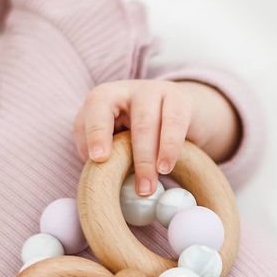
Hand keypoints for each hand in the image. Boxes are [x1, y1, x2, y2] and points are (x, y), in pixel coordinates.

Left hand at [73, 79, 240, 195]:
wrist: (181, 116)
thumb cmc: (137, 135)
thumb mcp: (116, 139)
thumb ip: (103, 153)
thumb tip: (97, 177)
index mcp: (104, 97)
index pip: (95, 106)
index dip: (94, 131)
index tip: (98, 158)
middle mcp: (127, 90)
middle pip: (125, 118)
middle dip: (127, 155)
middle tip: (131, 187)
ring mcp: (154, 91)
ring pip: (146, 122)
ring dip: (146, 158)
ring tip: (147, 187)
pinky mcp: (180, 100)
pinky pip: (174, 123)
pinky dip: (169, 148)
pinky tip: (165, 168)